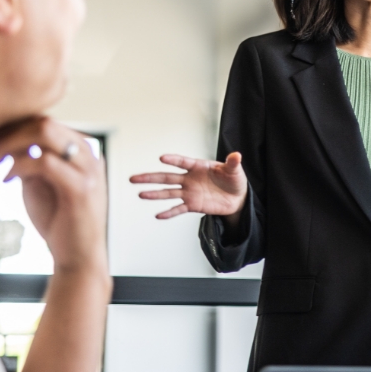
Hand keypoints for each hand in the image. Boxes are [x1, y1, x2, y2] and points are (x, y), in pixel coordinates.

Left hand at [0, 118, 106, 275]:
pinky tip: (6, 180)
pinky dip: (18, 166)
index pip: (46, 122)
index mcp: (82, 150)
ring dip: (9, 145)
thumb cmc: (59, 222)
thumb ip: (30, 160)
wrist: (78, 258)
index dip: (12, 126)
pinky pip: (43, 162)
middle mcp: (90, 155)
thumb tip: (5, 139)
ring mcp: (88, 170)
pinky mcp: (81, 188)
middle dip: (8, 132)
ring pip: (44, 133)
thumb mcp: (40, 183)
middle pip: (44, 121)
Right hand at [129, 151, 247, 220]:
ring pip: (168, 193)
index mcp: (198, 167)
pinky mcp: (193, 205)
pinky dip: (169, 213)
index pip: (183, 162)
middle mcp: (189, 179)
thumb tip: (237, 156)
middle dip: (150, 178)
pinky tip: (158, 215)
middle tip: (134, 178)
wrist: (237, 198)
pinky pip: (178, 209)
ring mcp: (189, 192)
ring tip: (141, 194)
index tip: (162, 158)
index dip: (173, 160)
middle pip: (167, 177)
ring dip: (155, 194)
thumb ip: (233, 163)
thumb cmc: (234, 180)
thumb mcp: (235, 170)